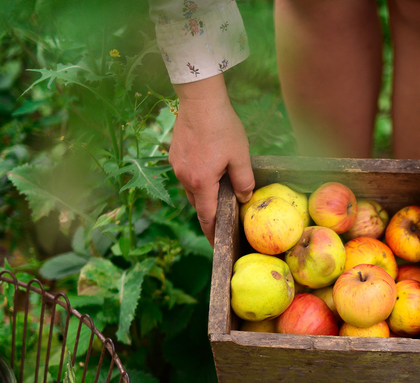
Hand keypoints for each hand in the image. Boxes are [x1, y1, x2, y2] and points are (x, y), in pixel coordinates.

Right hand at [169, 75, 254, 243]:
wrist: (199, 99)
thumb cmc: (222, 126)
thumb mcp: (240, 156)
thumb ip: (244, 181)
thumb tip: (244, 198)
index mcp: (201, 182)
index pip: (207, 217)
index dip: (213, 233)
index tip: (217, 245)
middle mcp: (185, 177)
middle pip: (198, 204)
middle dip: (210, 214)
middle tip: (224, 219)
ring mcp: (177, 165)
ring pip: (192, 189)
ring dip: (204, 194)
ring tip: (219, 192)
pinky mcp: (174, 154)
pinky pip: (187, 174)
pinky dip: (198, 179)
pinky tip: (209, 170)